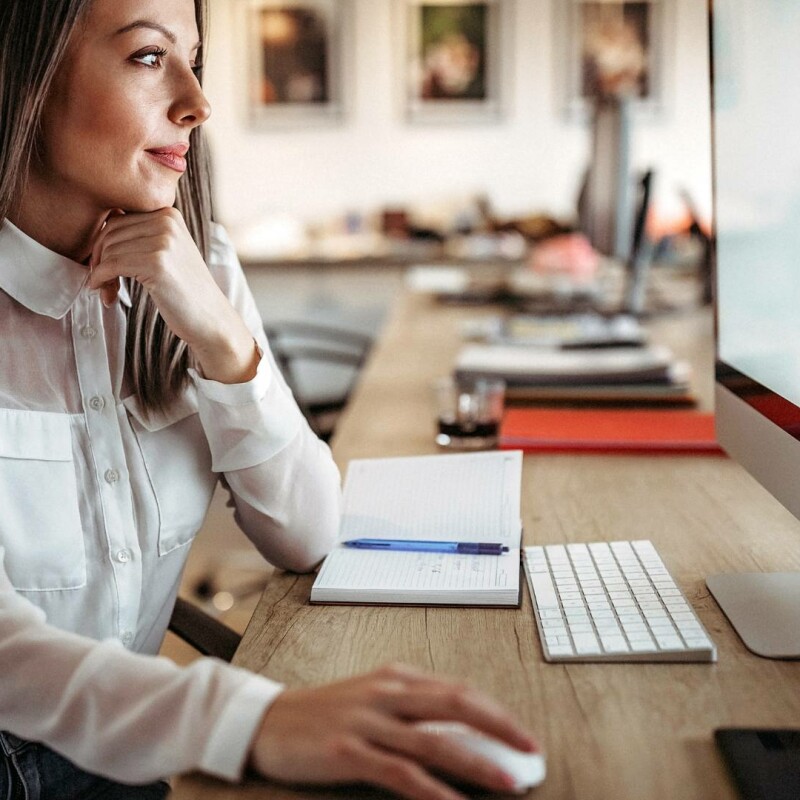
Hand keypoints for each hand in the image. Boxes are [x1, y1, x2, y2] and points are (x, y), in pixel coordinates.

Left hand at [88, 208, 258, 383]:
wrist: (211, 319)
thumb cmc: (185, 291)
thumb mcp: (167, 252)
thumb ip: (141, 235)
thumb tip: (98, 230)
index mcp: (169, 214)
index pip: (116, 218)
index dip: (102, 245)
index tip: (104, 268)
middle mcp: (166, 221)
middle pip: (109, 232)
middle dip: (99, 259)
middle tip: (103, 283)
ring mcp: (163, 241)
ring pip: (108, 250)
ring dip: (100, 274)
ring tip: (109, 292)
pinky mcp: (156, 263)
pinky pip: (111, 265)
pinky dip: (101, 280)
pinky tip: (106, 294)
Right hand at [249, 663, 537, 799]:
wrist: (268, 720)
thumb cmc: (326, 712)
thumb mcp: (373, 698)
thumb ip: (413, 709)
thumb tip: (464, 732)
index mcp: (397, 676)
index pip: (460, 690)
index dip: (496, 712)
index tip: (522, 735)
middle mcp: (387, 692)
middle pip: (456, 704)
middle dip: (500, 728)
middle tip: (531, 752)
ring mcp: (367, 721)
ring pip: (434, 741)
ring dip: (476, 763)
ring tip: (507, 782)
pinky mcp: (348, 751)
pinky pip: (399, 773)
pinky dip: (432, 791)